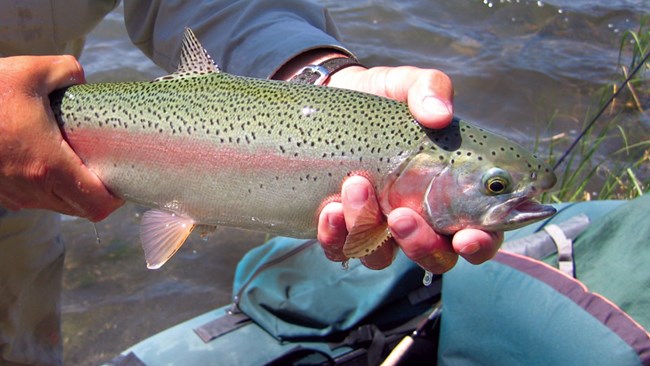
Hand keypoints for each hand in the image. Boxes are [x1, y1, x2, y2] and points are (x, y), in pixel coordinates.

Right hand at [0, 56, 122, 220]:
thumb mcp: (31, 71)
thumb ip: (68, 71)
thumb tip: (82, 79)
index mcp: (48, 166)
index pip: (97, 205)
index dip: (116, 198)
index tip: (122, 179)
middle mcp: (32, 189)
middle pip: (82, 211)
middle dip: (98, 195)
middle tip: (106, 169)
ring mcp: (14, 195)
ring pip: (59, 207)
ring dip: (73, 192)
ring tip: (79, 163)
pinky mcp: (0, 193)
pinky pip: (36, 200)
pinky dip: (50, 189)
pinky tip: (50, 163)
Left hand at [317, 65, 502, 272]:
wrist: (332, 98)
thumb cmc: (383, 98)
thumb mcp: (407, 85)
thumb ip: (430, 90)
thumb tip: (439, 114)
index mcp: (452, 194)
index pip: (479, 234)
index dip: (480, 244)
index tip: (465, 237)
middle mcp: (421, 219)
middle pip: (435, 257)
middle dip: (420, 245)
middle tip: (400, 214)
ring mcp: (380, 229)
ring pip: (383, 257)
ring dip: (369, 229)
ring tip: (356, 186)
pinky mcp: (343, 228)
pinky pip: (341, 250)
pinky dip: (336, 236)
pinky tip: (329, 208)